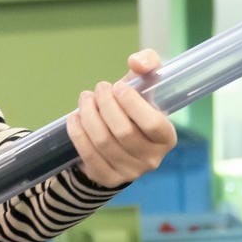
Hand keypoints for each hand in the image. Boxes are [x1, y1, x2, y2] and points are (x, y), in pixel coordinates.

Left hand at [67, 49, 177, 187]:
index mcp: (167, 137)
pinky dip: (78, 133)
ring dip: (89, 115)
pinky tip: (75, 117)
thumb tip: (136, 62)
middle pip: (123, 131)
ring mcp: (130, 172)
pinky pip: (88, 155)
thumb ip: (148, 64)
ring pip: (103, 142)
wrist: (119, 140)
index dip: (131, 103)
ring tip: (85, 99)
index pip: (152, 123)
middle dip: (105, 105)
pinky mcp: (108, 178)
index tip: (116, 86)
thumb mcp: (146, 83)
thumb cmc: (136, 106)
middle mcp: (152, 159)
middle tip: (98, 88)